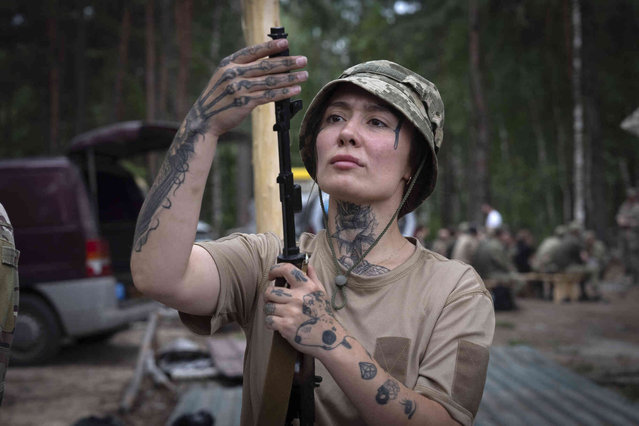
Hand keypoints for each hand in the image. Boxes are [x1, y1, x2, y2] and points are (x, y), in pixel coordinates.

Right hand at [183, 39, 307, 139]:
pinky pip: (268, 96)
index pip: (253, 51)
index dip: (270, 47)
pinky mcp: (244, 103)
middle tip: (303, 60)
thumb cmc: (219, 98)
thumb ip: (242, 70)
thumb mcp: (224, 78)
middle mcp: (233, 74)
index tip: (285, 43)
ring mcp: (239, 88)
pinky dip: (283, 93)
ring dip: (290, 78)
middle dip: (287, 62)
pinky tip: (294, 90)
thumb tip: (269, 63)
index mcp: (228, 64)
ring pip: (270, 81)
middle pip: (266, 66)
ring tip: (304, 75)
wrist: (205, 118)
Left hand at [264, 264, 351, 357]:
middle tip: (273, 300)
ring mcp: (291, 312)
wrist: (329, 339)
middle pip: (270, 291)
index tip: (271, 275)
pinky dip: (270, 323)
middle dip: (268, 296)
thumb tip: (308, 265)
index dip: (274, 269)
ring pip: (268, 307)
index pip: (287, 269)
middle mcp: (298, 298)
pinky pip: (268, 320)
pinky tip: (277, 324)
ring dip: (269, 311)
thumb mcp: (322, 293)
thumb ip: (313, 278)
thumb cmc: (324, 315)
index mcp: (307, 287)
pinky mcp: (286, 326)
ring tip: (277, 313)